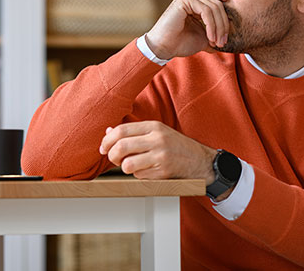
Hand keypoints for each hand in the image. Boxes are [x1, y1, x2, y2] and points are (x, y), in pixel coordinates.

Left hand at [99, 121, 215, 181]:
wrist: (199, 160)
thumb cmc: (175, 145)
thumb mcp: (156, 132)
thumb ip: (133, 131)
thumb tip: (108, 132)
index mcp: (154, 126)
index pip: (121, 130)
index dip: (107, 140)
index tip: (103, 148)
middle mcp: (157, 139)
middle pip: (121, 147)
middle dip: (111, 155)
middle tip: (113, 158)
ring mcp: (160, 156)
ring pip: (127, 164)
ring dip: (125, 167)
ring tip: (131, 165)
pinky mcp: (163, 172)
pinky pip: (139, 176)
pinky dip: (138, 175)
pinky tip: (147, 170)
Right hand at [145, 0, 228, 59]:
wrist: (163, 49)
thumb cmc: (180, 43)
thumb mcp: (204, 37)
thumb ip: (216, 32)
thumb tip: (232, 35)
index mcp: (196, 3)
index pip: (218, 8)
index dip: (224, 24)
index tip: (223, 42)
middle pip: (218, 6)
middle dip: (223, 26)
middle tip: (222, 42)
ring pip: (214, 8)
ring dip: (218, 28)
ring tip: (215, 42)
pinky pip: (206, 10)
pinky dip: (211, 25)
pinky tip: (210, 37)